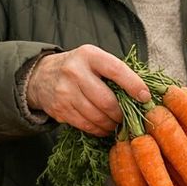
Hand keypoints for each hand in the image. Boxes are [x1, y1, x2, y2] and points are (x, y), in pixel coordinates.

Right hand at [26, 44, 149, 136]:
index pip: (117, 70)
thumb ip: (117, 71)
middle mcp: (75, 72)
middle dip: (122, 113)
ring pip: (96, 116)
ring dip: (112, 124)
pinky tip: (105, 128)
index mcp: (89, 56)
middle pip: (106, 100)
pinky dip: (99, 129)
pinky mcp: (59, 109)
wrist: (41, 75)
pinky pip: (85, 124)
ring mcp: (64, 91)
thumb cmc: (80, 67)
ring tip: (118, 123)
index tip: (145, 97)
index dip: (134, 85)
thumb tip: (145, 93)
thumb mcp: (96, 59)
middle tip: (129, 117)